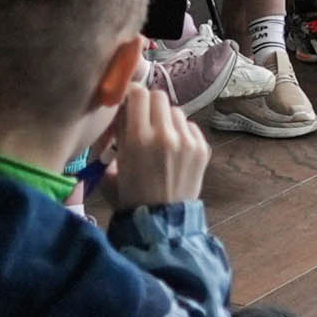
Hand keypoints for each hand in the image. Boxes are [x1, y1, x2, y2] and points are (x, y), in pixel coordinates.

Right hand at [98, 82, 210, 209]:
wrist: (162, 222)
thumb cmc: (131, 196)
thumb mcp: (113, 166)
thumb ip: (117, 134)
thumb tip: (122, 110)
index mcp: (138, 138)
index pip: (139, 94)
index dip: (133, 95)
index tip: (129, 102)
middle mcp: (165, 135)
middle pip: (159, 97)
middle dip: (150, 105)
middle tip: (145, 118)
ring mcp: (187, 141)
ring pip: (176, 111)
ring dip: (166, 119)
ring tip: (160, 138)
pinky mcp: (202, 148)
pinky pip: (190, 126)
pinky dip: (181, 133)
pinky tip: (174, 149)